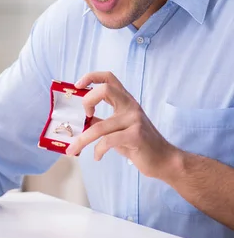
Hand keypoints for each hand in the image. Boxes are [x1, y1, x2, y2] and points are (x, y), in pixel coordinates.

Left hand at [65, 71, 179, 179]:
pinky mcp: (136, 136)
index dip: (91, 77)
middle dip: (87, 100)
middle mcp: (130, 106)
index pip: (109, 78)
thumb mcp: (118, 129)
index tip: (77, 85)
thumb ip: (102, 122)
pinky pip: (108, 141)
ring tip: (74, 149)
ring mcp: (134, 120)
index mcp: (126, 101)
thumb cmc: (138, 144)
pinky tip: (97, 156)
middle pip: (105, 89)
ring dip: (82, 140)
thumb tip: (81, 121)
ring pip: (100, 126)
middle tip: (85, 115)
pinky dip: (98, 150)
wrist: (163, 160)